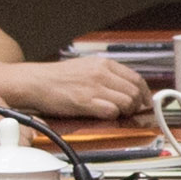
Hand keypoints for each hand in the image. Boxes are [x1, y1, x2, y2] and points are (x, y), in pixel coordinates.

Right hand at [2, 54, 151, 127]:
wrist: (36, 82)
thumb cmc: (58, 78)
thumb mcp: (86, 67)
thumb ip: (107, 75)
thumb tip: (126, 88)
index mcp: (103, 63)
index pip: (136, 78)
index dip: (144, 93)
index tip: (145, 101)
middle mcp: (101, 73)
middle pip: (135, 92)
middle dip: (136, 105)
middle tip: (129, 111)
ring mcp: (94, 87)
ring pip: (127, 102)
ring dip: (125, 111)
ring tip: (115, 113)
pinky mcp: (85, 101)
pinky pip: (111, 111)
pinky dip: (112, 116)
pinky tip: (103, 115)